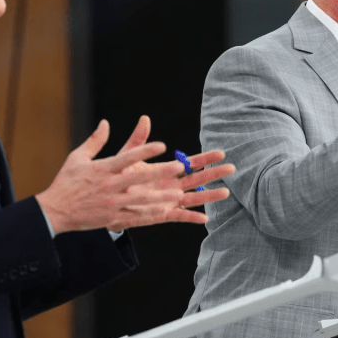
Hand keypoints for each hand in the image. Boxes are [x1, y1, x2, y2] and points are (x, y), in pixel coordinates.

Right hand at [36, 117, 209, 233]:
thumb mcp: (77, 157)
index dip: (145, 151)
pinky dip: (150, 213)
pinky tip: (164, 210)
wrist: (54, 210)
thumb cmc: (66, 182)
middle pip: (139, 178)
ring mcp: (111, 203)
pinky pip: (134, 216)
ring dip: (161, 197)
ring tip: (178, 194)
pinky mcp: (111, 218)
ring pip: (141, 200)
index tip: (162, 145)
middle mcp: (109, 185)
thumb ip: (94, 141)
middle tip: (179, 167)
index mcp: (102, 169)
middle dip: (160, 172)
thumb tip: (105, 123)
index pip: (127, 157)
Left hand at [111, 117, 233, 230]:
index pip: (190, 163)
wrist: (105, 199)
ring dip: (209, 195)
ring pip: (193, 197)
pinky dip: (190, 217)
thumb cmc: (117, 177)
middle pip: (197, 179)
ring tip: (226, 192)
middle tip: (232, 168)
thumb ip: (138, 140)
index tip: (221, 153)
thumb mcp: (128, 157)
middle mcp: (171, 185)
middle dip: (214, 173)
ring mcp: (168, 200)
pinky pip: (178, 216)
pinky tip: (204, 218)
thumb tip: (145, 119)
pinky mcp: (161, 214)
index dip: (206, 158)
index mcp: (167, 171)